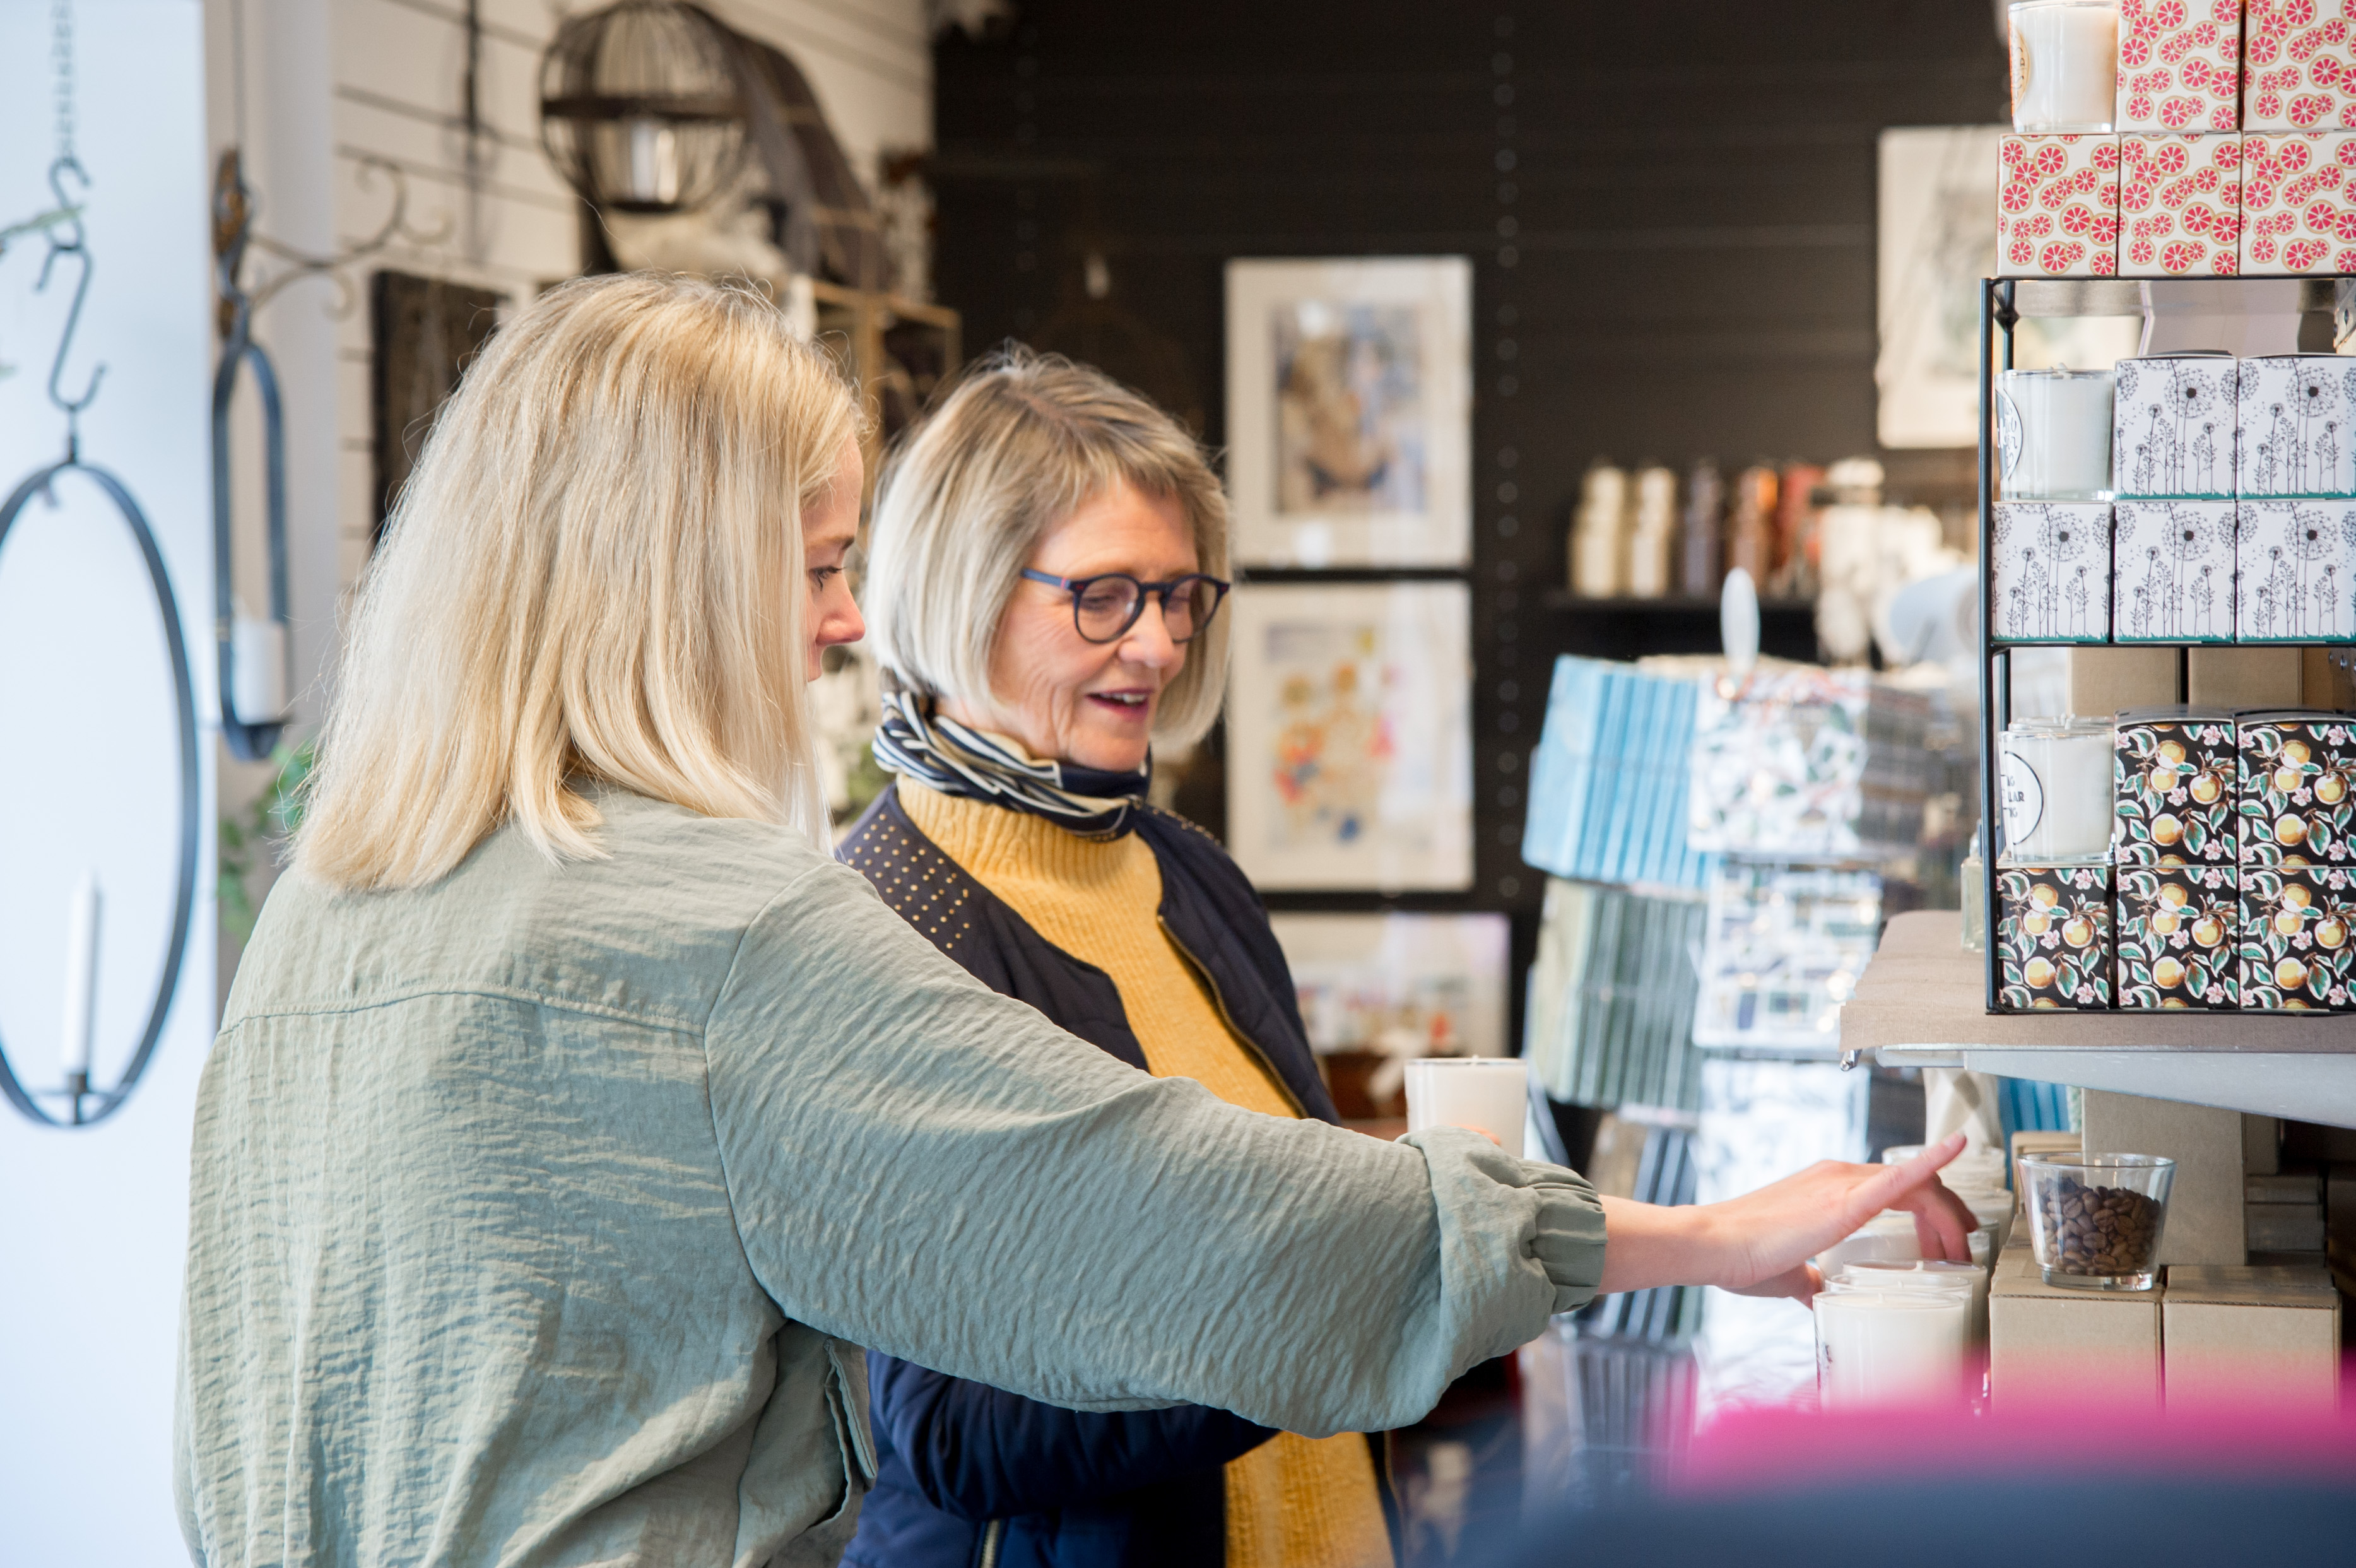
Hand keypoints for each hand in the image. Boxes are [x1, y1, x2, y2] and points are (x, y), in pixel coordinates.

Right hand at [1593, 1132, 1976, 1303]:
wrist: (1712, 1245)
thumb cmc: (1740, 1255)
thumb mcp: (1791, 1271)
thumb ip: (1811, 1277)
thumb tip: (1819, 1294)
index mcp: (1829, 1189)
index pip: (1898, 1191)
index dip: (1930, 1216)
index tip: (1944, 1246)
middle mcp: (1838, 1176)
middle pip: (1917, 1185)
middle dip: (1948, 1216)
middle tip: (1960, 1249)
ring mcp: (1840, 1182)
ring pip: (1918, 1185)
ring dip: (1948, 1213)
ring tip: (1960, 1246)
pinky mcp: (1842, 1199)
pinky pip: (1901, 1177)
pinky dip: (1934, 1159)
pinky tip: (1958, 1146)